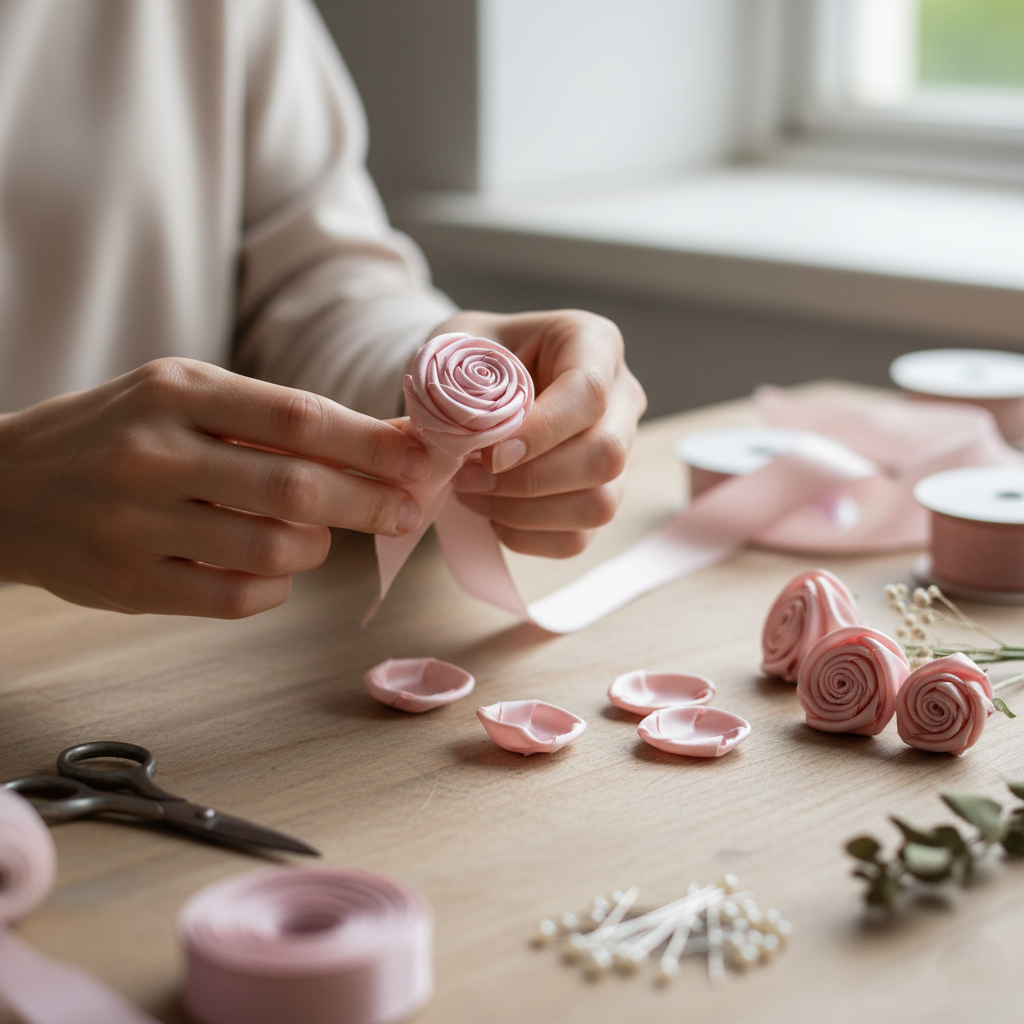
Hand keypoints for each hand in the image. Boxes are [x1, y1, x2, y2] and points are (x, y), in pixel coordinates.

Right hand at [0, 359, 431, 616]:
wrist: (6, 487)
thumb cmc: (116, 433)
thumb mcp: (179, 396)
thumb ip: (267, 417)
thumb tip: (379, 443)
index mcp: (175, 391)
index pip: (298, 417)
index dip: (372, 443)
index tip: (421, 458)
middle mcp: (153, 454)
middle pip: (296, 487)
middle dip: (369, 503)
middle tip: (404, 511)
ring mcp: (136, 524)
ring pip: (273, 548)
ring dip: (318, 547)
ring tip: (320, 537)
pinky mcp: (129, 585)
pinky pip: (237, 597)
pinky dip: (276, 586)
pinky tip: (272, 569)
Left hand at [440, 309, 646, 556]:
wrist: (474, 381)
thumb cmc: (470, 356)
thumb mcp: (456, 344)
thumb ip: (454, 380)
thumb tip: (452, 437)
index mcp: (593, 343)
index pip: (588, 393)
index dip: (542, 431)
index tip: (489, 454)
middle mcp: (620, 398)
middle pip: (606, 455)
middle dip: (531, 479)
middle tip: (469, 478)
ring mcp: (619, 452)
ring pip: (600, 504)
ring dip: (526, 512)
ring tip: (472, 496)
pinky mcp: (601, 496)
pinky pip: (578, 537)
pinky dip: (526, 536)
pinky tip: (490, 515)